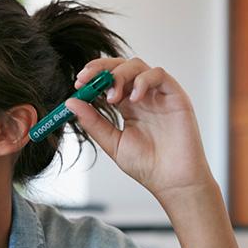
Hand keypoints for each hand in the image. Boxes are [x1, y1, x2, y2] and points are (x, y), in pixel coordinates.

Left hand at [64, 58, 215, 200]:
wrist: (172, 181)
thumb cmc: (147, 165)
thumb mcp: (112, 143)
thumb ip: (93, 122)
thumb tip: (72, 103)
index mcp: (127, 106)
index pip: (108, 80)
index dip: (93, 77)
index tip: (78, 84)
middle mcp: (142, 97)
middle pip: (121, 67)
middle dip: (101, 69)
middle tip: (86, 80)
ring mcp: (159, 95)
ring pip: (138, 66)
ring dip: (120, 75)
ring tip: (111, 97)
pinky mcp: (175, 96)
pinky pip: (158, 75)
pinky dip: (143, 81)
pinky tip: (133, 98)